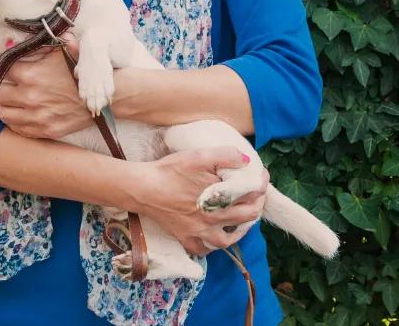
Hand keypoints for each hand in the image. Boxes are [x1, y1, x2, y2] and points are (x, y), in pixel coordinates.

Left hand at [0, 38, 93, 138]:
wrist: (102, 97)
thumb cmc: (81, 69)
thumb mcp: (62, 48)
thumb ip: (36, 45)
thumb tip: (9, 41)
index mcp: (32, 74)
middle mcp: (29, 97)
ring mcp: (35, 116)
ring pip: (1, 111)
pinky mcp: (42, 130)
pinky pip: (15, 126)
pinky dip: (8, 118)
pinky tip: (7, 111)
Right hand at [132, 148, 268, 255]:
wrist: (143, 189)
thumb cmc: (170, 171)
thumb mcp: (198, 156)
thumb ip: (224, 155)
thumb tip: (246, 160)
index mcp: (220, 200)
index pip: (251, 196)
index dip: (261, 185)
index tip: (261, 176)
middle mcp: (213, 221)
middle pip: (245, 219)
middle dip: (256, 206)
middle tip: (256, 195)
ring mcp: (199, 233)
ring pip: (228, 240)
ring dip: (240, 230)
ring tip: (242, 220)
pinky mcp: (185, 239)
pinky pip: (204, 249)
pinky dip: (212, 245)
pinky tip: (213, 235)